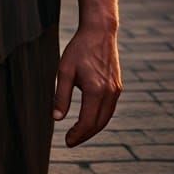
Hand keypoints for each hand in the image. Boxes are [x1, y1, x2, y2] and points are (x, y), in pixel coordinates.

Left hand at [53, 23, 121, 146]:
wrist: (99, 32)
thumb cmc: (79, 50)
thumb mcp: (64, 71)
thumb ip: (60, 96)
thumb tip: (56, 119)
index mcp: (96, 91)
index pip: (87, 122)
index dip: (77, 134)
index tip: (67, 141)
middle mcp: (110, 93)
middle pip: (98, 124)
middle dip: (85, 135)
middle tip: (71, 141)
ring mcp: (116, 90)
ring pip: (106, 118)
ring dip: (93, 128)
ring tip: (79, 133)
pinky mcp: (118, 86)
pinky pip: (109, 109)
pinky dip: (100, 118)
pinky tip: (89, 118)